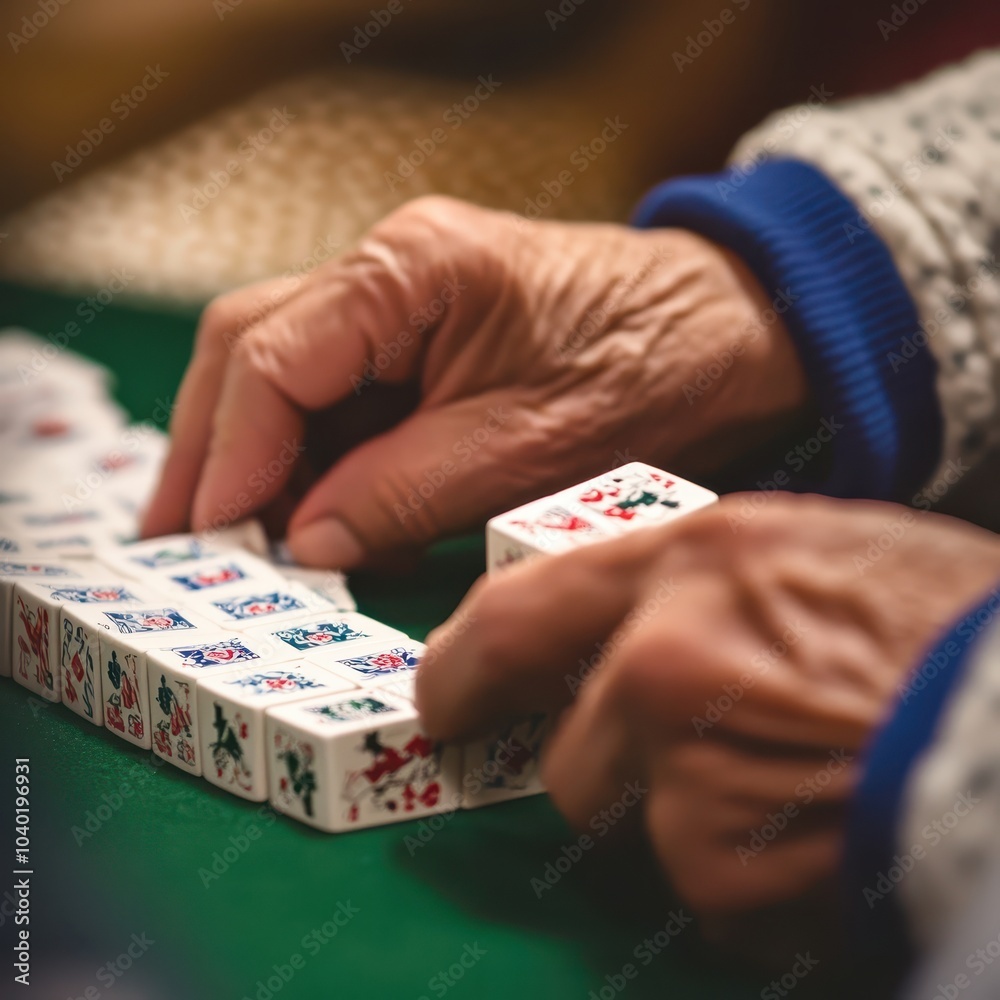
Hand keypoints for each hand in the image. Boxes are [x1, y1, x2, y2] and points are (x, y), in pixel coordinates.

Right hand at [141, 196, 806, 566]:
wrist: (726, 332)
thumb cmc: (651, 369)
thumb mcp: (528, 448)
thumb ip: (403, 493)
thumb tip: (303, 541)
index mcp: (409, 268)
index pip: (271, 355)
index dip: (229, 456)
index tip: (210, 539)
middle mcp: (386, 270)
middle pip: (251, 351)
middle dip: (211, 453)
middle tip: (181, 547)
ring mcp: (398, 304)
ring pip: (282, 378)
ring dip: (254, 463)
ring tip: (235, 549)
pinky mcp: (418, 343)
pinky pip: (337, 400)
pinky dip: (309, 463)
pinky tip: (302, 522)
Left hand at [416, 493, 999, 916]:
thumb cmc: (950, 624)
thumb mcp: (818, 552)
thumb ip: (706, 586)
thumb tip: (630, 629)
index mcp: (695, 558)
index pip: (519, 609)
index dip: (466, 663)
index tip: (447, 698)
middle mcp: (665, 652)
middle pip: (571, 751)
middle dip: (618, 773)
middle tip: (698, 769)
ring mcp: (685, 759)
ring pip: (641, 824)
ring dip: (701, 827)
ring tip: (803, 789)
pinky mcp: (721, 857)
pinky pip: (707, 887)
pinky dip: (754, 879)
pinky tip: (826, 832)